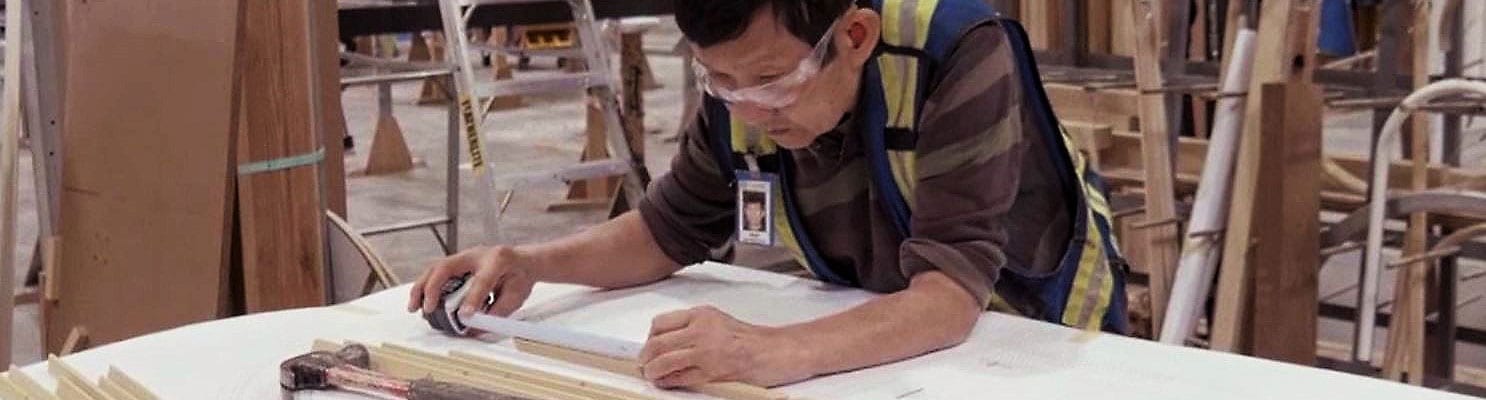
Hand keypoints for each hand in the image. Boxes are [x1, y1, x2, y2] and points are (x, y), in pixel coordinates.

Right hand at [406, 246, 536, 319]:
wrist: (524, 261)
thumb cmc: (520, 277)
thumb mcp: (516, 297)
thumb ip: (496, 312)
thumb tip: (474, 327)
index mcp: (498, 260)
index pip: (482, 280)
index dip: (472, 298)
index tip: (464, 316)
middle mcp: (478, 254)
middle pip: (447, 266)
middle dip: (432, 288)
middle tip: (426, 309)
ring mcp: (465, 257)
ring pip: (436, 268)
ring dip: (422, 287)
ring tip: (415, 307)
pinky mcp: (457, 263)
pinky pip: (437, 272)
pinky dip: (426, 286)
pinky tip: (421, 301)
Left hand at [638, 306, 812, 387]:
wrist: (773, 351)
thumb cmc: (749, 339)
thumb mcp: (717, 320)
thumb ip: (692, 327)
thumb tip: (665, 341)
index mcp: (701, 314)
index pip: (660, 324)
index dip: (649, 338)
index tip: (648, 347)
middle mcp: (701, 330)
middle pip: (657, 344)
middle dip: (646, 357)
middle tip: (645, 364)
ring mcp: (706, 351)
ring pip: (664, 361)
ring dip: (653, 371)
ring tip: (653, 375)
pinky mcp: (712, 372)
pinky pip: (680, 378)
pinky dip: (668, 382)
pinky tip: (666, 382)